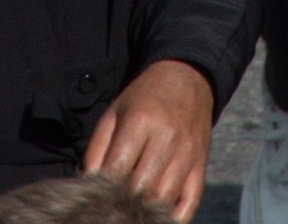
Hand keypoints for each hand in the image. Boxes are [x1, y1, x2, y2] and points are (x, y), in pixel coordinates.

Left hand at [83, 59, 213, 221]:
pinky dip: (173, 218)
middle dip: (124, 201)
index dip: (104, 189)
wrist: (186, 78)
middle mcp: (167, 138)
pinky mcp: (200, 166)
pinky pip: (189, 203)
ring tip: (132, 208)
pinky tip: (157, 215)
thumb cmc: (143, 98)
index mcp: (141, 121)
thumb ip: (97, 148)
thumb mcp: (115, 112)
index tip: (97, 196)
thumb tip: (87, 183)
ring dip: (145, 210)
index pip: (118, 170)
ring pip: (163, 199)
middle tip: (114, 204)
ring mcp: (187, 154)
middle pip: (141, 189)